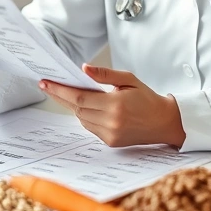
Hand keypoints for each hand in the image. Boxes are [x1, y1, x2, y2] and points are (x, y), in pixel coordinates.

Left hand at [40, 64, 185, 148]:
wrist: (164, 122)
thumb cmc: (147, 99)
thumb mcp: (129, 79)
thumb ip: (105, 74)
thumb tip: (84, 69)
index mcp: (115, 105)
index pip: (79, 97)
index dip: (59, 90)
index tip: (45, 83)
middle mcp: (111, 122)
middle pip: (77, 108)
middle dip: (62, 96)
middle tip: (49, 85)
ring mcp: (110, 134)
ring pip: (81, 118)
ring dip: (74, 106)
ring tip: (68, 93)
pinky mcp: (110, 142)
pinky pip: (89, 127)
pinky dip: (85, 116)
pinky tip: (87, 107)